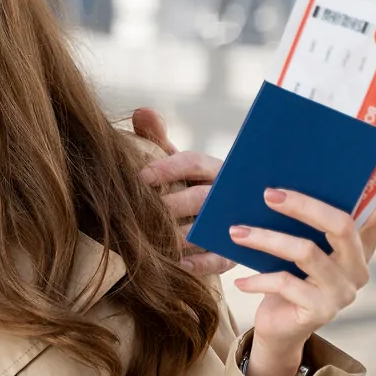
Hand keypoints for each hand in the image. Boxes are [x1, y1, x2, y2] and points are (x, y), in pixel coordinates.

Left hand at [132, 107, 232, 274]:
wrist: (219, 218)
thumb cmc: (187, 185)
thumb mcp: (174, 163)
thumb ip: (156, 138)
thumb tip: (142, 112)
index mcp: (211, 167)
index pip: (192, 162)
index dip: (167, 168)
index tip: (140, 178)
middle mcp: (225, 193)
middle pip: (201, 197)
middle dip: (173, 205)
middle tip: (145, 213)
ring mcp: (233, 222)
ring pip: (211, 228)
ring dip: (183, 235)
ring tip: (156, 242)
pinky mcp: (235, 252)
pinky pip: (221, 258)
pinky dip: (200, 262)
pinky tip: (177, 264)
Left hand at [231, 154, 375, 375]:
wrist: (277, 328)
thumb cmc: (285, 277)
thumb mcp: (294, 247)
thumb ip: (299, 223)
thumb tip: (274, 185)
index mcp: (358, 247)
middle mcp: (357, 268)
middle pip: (340, 226)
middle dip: (302, 205)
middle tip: (268, 192)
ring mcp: (342, 291)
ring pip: (306, 252)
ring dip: (267, 238)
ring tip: (237, 231)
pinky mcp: (321, 310)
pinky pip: (286, 283)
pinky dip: (259, 278)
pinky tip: (240, 279)